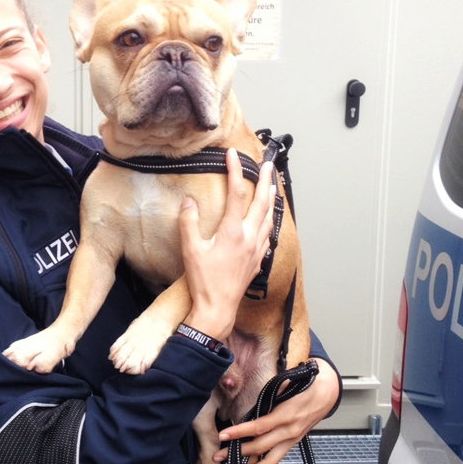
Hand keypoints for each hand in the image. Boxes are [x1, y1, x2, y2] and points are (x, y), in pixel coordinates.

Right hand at [179, 148, 274, 340]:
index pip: (237, 194)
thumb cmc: (204, 281)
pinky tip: (268, 218)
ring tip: (273, 185)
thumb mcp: (190, 250)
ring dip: (271, 198)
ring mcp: (256, 249)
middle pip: (261, 202)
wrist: (218, 308)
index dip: (235, 171)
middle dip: (265, 180)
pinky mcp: (257, 259)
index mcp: (233, 232)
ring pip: (269, 217)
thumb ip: (188, 223)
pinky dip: (270, 220)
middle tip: (266, 164)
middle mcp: (249, 238)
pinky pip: (269, 233)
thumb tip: (189, 202)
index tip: (232, 155)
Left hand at [213, 358, 340, 463]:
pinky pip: (276, 458)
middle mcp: (289, 431)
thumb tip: (253, 400)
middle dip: (237, 452)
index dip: (239, 433)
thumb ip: (270, 392)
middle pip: (260, 447)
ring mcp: (292, 440)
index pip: (258, 427)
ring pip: (269, 460)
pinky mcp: (293, 443)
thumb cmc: (305, 385)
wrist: (326, 392)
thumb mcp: (287, 383)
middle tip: (217, 455)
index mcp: (286, 415)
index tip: (223, 436)